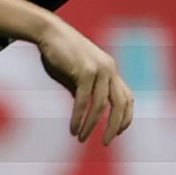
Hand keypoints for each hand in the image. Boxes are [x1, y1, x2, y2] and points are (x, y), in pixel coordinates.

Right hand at [35, 18, 133, 146]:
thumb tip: (86, 112)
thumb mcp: (75, 74)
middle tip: (105, 142)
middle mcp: (110, 69)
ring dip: (91, 125)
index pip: (127, 97)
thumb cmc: (59, 52)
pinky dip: (79, 117)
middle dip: (115, 125)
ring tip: (81, 138)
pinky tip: (73, 128)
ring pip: (101, 105)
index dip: (125, 117)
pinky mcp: (85, 71)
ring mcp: (99, 70)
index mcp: (111, 69)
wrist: (48, 32)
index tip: (117, 132)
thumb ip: (84, 91)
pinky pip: (84, 101)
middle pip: (121, 103)